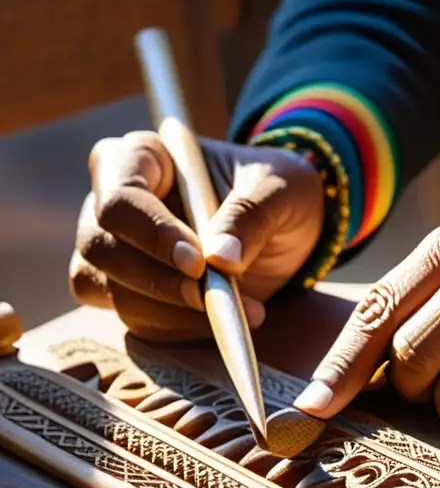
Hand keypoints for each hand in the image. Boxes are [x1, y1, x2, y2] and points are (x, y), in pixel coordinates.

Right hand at [69, 131, 323, 340]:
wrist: (288, 229)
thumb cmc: (276, 191)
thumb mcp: (282, 190)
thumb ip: (252, 214)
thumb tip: (220, 260)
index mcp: (142, 158)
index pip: (121, 197)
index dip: (152, 233)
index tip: (198, 263)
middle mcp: (114, 203)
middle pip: (103, 249)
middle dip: (159, 281)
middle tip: (214, 298)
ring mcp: (117, 250)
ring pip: (112, 291)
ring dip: (172, 312)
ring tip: (239, 312)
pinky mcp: (132, 291)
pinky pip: (134, 320)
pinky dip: (177, 329)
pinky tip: (220, 324)